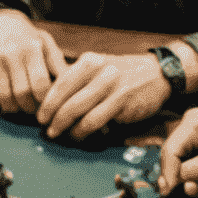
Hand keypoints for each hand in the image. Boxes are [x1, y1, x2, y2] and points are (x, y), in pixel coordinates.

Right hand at [0, 10, 67, 114]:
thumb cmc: (27, 36)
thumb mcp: (46, 43)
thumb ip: (58, 64)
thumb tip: (71, 85)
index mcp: (32, 49)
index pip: (40, 84)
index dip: (46, 100)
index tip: (49, 104)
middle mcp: (12, 55)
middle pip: (22, 93)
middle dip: (30, 107)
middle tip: (36, 109)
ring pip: (4, 98)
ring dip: (15, 108)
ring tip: (21, 106)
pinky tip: (7, 99)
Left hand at [39, 44, 197, 140]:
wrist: (158, 74)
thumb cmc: (122, 75)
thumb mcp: (98, 68)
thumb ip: (77, 81)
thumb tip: (50, 103)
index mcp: (88, 61)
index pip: (59, 83)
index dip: (46, 103)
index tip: (40, 117)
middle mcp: (98, 70)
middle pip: (66, 100)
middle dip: (52, 119)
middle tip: (47, 131)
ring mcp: (111, 85)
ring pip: (78, 111)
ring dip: (65, 128)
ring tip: (59, 136)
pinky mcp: (123, 101)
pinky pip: (95, 120)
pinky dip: (83, 131)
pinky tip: (79, 136)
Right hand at [158, 107, 197, 197]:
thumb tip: (182, 179)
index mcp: (196, 123)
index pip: (171, 150)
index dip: (168, 173)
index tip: (171, 194)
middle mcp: (192, 131)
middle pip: (174, 160)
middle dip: (182, 182)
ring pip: (184, 170)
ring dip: (195, 188)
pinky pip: (197, 173)